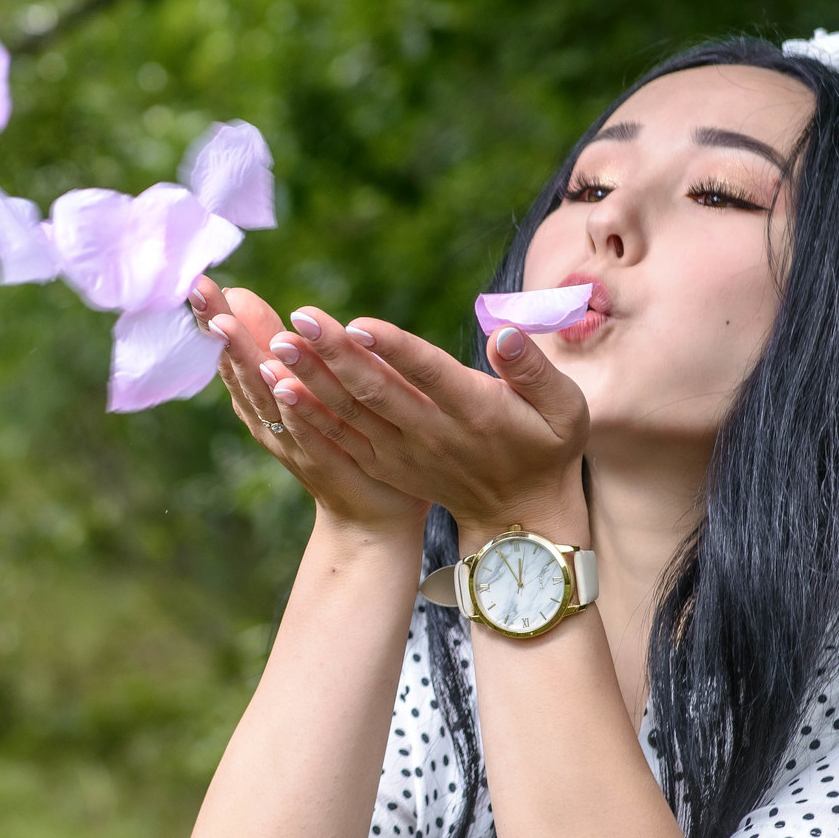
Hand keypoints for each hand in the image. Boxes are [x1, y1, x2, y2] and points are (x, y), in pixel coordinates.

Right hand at [192, 276, 425, 534]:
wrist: (369, 520)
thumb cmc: (339, 445)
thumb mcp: (303, 388)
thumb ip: (278, 348)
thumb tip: (242, 296)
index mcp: (264, 400)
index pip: (233, 352)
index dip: (215, 318)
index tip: (197, 280)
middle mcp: (269, 421)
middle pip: (240, 369)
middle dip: (219, 329)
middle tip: (199, 290)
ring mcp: (293, 444)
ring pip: (265, 398)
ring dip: (245, 362)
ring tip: (225, 326)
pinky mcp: (325, 465)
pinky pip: (304, 432)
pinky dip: (290, 408)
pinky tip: (281, 381)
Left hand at [258, 306, 589, 541]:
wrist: (519, 517)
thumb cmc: (546, 447)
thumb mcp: (564, 408)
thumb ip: (533, 368)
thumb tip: (504, 333)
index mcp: (476, 412)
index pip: (430, 375)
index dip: (394, 350)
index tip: (358, 324)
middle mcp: (433, 435)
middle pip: (376, 391)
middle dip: (334, 356)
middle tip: (298, 320)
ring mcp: (403, 454)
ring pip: (350, 414)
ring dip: (310, 381)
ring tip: (274, 348)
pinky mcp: (384, 465)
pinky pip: (340, 438)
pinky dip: (308, 415)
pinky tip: (276, 389)